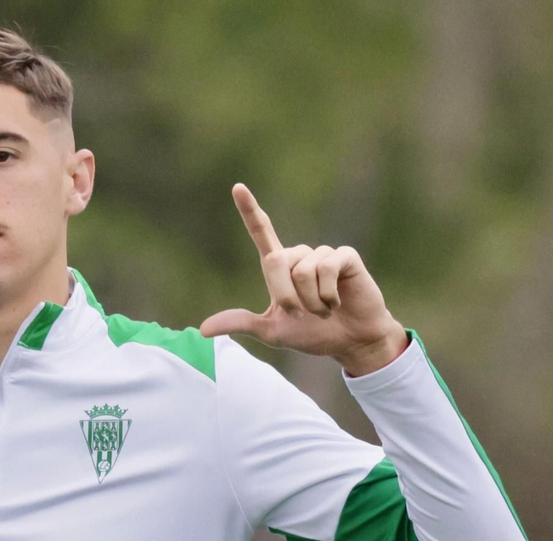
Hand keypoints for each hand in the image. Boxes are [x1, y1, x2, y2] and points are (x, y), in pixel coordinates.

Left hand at [201, 184, 407, 375]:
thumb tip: (202, 329)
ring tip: (324, 309)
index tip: (237, 187)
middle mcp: (299, 255)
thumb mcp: (271, 331)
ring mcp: (323, 254)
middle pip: (275, 261)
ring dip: (311, 301)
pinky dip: (327, 294)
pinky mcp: (345, 256)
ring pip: (302, 271)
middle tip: (301, 314)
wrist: (350, 341)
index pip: (261, 232)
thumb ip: (241, 323)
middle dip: (285, 296)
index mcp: (279, 267)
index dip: (250, 210)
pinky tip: (338, 302)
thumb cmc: (312, 334)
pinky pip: (326, 269)